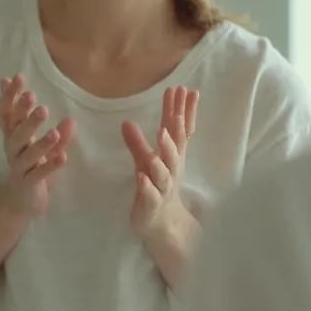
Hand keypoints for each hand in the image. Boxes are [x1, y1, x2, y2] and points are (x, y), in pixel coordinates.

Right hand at [0, 74, 74, 219]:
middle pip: (16, 132)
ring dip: (40, 142)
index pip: (7, 113)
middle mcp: (13, 150)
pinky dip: (50, 166)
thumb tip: (61, 110)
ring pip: (27, 154)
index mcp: (13, 135)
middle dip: (25, 116)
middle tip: (35, 99)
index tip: (18, 78)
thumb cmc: (32, 165)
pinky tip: (63, 157)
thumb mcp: (37, 141)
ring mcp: (20, 168)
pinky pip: (39, 174)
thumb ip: (41, 121)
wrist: (23, 201)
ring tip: (54, 131)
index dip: (10, 96)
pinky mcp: (29, 184)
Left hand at [121, 85, 198, 240]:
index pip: (176, 128)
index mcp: (172, 154)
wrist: (163, 222)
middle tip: (175, 109)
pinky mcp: (152, 203)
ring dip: (164, 152)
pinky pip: (150, 194)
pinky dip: (147, 185)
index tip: (182, 88)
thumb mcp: (149, 159)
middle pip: (175, 145)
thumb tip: (128, 118)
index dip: (180, 109)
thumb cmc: (156, 185)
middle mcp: (171, 168)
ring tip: (160, 135)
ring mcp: (163, 186)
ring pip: (165, 169)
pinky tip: (141, 176)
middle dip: (176, 127)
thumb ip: (140, 141)